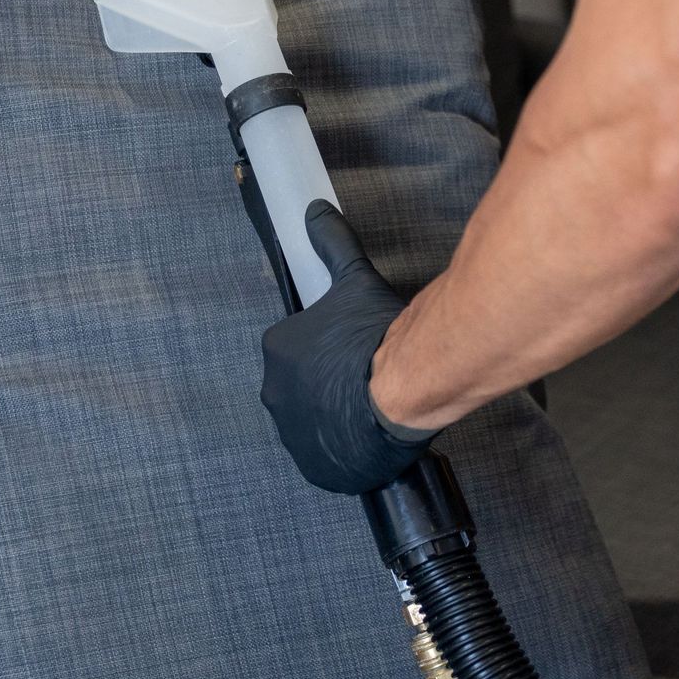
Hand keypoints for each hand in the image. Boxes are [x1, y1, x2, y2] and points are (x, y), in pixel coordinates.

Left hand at [260, 201, 436, 493]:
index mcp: (276, 350)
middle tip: (364, 378)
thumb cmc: (377, 336)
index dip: (328, 351)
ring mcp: (293, 436)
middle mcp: (275, 394)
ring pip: (313, 423)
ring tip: (369, 408)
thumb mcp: (354, 280)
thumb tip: (315, 210)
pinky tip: (367, 436)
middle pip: (302, 388)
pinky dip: (342, 451)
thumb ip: (332, 244)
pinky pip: (325, 459)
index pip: (297, 351)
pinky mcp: (316, 468)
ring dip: (334, 417)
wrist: (403, 387)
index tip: (352, 353)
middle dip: (328, 385)